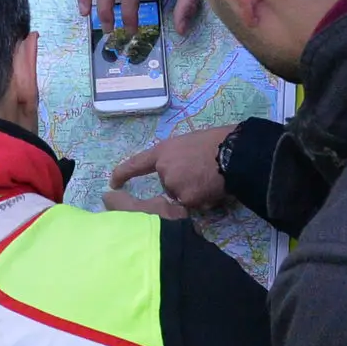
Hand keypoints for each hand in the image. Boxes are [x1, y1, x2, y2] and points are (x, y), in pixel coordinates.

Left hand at [109, 123, 235, 213]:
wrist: (233, 151)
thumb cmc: (217, 141)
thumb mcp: (190, 143)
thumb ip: (179, 157)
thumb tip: (183, 170)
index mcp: (164, 151)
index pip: (137, 163)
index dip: (124, 173)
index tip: (113, 183)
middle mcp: (164, 168)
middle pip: (168, 183)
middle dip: (182, 181)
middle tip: (203, 171)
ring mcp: (173, 184)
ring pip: (181, 195)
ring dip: (194, 191)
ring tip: (212, 177)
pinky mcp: (186, 199)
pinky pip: (193, 204)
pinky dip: (203, 200)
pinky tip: (214, 188)